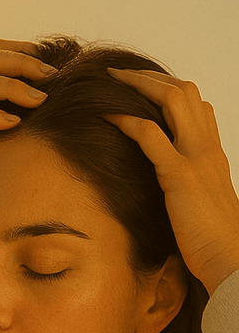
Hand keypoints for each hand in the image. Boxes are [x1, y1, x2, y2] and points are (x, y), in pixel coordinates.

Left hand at [107, 69, 238, 295]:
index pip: (197, 105)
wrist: (231, 259)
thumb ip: (187, 183)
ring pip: (171, 100)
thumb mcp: (200, 201)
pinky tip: (105, 115)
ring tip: (111, 80)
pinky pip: (150, 136)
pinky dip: (126, 120)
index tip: (141, 86)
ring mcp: (196, 157)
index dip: (168, 89)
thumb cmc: (212, 240)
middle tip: (119, 73)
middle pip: (184, 91)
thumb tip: (164, 182)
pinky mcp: (180, 175)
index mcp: (213, 152)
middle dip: (149, 76)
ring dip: (138, 84)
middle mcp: (208, 147)